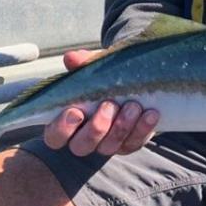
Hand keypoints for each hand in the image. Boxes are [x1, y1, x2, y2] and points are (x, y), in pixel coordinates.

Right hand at [42, 48, 159, 156]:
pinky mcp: (128, 145)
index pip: (55, 136)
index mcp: (66, 122)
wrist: (132, 80)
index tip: (76, 111)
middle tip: (109, 105)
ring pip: (109, 147)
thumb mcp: (94, 68)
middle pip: (81, 146)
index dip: (63, 128)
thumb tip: (71, 58)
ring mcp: (106, 144)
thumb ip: (82, 64)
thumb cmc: (103, 77)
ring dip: (122, 127)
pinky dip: (142, 129)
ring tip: (133, 106)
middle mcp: (83, 139)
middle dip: (97, 127)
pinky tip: (150, 113)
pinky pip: (134, 143)